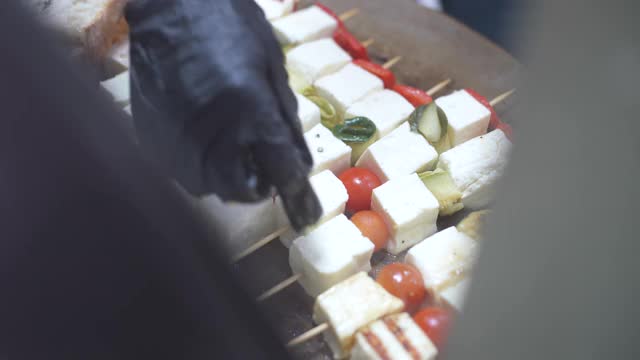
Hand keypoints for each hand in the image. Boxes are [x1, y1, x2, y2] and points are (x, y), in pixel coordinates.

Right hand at [126, 0, 320, 229]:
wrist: (171, 5)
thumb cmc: (231, 26)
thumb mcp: (272, 68)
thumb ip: (286, 122)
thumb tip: (299, 165)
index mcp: (249, 110)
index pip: (279, 171)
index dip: (298, 199)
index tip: (306, 218)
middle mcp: (211, 132)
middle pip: (238, 191)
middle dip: (256, 185)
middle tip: (260, 163)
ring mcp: (176, 136)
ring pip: (206, 186)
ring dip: (225, 177)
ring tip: (228, 144)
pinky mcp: (152, 135)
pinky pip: (179, 170)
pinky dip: (197, 164)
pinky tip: (201, 135)